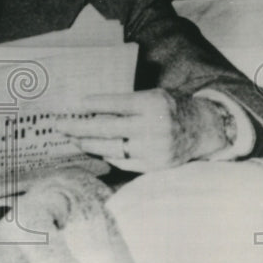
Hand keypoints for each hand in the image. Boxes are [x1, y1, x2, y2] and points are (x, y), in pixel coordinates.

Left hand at [56, 89, 230, 172]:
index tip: (72, 105)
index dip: (91, 104)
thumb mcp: (152, 96)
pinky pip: (122, 162)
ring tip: (73, 139)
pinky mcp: (154, 166)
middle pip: (106, 128)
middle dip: (78, 127)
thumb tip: (90, 109)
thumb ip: (127, 103)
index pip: (114, 104)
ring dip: (88, 143)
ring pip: (111, 148)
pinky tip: (96, 148)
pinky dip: (107, 155)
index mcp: (152, 104)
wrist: (202, 129)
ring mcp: (154, 150)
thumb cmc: (171, 107)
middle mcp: (153, 127)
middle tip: (59, 126)